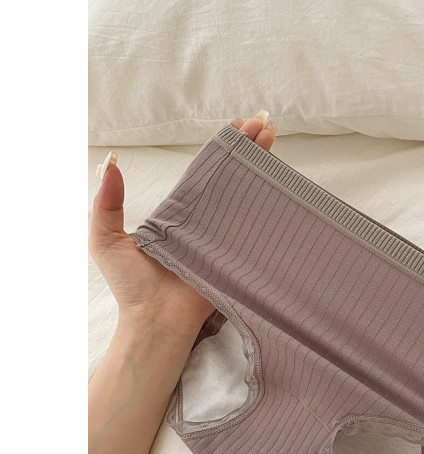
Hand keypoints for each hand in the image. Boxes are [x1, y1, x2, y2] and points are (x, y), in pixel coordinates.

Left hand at [88, 114, 277, 339]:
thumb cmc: (130, 286)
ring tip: (274, 138)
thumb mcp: (104, 240)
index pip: (205, 173)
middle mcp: (205, 223)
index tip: (238, 126)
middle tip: (265, 124)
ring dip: (263, 168)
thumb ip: (107, 205)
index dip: (222, 149)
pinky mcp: (237, 257)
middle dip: (249, 150)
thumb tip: (111, 164)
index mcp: (178, 214)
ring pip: (247, 197)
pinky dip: (270, 207)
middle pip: (232, 178)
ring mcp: (224, 240)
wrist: (155, 322)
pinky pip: (254, 229)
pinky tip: (281, 184)